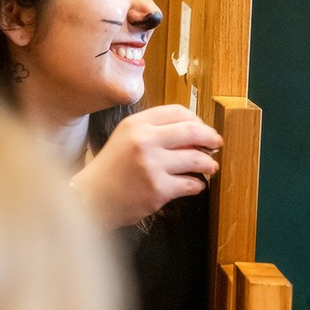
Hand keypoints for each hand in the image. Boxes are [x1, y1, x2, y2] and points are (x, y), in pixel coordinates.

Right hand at [70, 104, 222, 228]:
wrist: (92, 197)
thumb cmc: (112, 168)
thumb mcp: (126, 137)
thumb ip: (154, 130)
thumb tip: (194, 132)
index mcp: (137, 124)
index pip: (178, 112)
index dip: (196, 119)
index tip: (203, 128)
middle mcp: (144, 141)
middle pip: (192, 132)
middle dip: (211, 138)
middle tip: (217, 143)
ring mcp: (152, 165)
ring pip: (196, 159)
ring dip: (209, 164)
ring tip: (210, 167)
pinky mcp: (158, 189)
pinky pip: (191, 184)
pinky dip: (198, 185)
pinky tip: (195, 184)